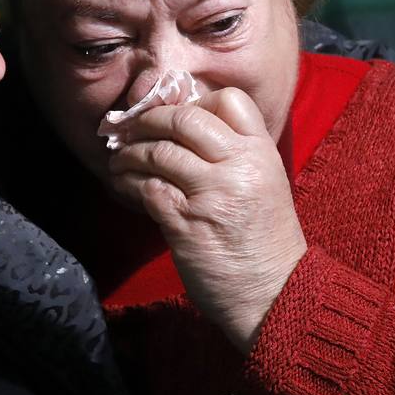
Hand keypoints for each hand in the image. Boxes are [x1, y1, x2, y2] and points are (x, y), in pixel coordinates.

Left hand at [108, 87, 306, 351]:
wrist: (275, 294)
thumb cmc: (265, 242)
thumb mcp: (265, 185)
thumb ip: (234, 155)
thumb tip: (185, 131)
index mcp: (262, 152)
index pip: (229, 100)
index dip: (194, 100)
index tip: (172, 115)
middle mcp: (239, 166)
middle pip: (185, 118)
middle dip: (149, 120)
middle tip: (130, 129)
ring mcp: (213, 194)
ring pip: (159, 152)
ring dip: (130, 154)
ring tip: (119, 160)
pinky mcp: (187, 223)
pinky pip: (148, 188)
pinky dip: (129, 183)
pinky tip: (123, 185)